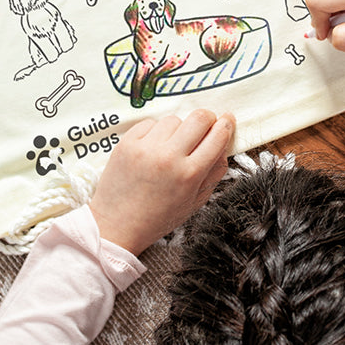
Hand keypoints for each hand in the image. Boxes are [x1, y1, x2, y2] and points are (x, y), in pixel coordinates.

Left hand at [89, 109, 233, 255]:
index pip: (218, 135)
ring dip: (178, 128)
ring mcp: (146, 148)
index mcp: (190, 174)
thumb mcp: (196, 201)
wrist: (117, 226)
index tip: (227, 120)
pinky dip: (156, 132)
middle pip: (199, 117)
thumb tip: (224, 142)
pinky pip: (150, 123)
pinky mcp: (126, 143)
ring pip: (174, 119)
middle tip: (204, 127)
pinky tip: (153, 148)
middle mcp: (169, 157)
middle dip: (207, 119)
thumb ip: (215, 171)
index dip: (227, 124)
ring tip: (171, 147)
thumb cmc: (159, 217)